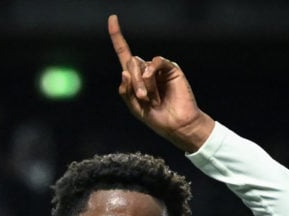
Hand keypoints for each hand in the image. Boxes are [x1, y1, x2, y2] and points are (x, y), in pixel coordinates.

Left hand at [108, 14, 214, 152]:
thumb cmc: (156, 117)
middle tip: (143, 98)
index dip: (117, 37)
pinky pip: (157, 61)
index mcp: (135, 77)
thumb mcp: (134, 107)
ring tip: (151, 99)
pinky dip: (152, 70)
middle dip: (133, 82)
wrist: (176, 124)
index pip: (124, 53)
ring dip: (143, 83)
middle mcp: (146, 70)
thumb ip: (126, 92)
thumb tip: (124, 72)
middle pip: (130, 64)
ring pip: (142, 65)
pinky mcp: (171, 69)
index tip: (112, 18)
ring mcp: (158, 69)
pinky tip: (150, 78)